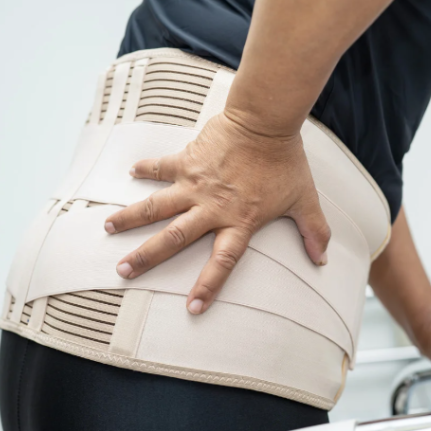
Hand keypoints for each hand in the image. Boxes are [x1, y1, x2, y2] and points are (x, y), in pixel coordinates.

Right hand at [103, 110, 330, 314]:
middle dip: (147, 257)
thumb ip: (314, 231)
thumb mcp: (304, 200)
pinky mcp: (187, 160)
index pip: (222, 263)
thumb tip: (323, 260)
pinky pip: (161, 167)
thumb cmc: (285, 163)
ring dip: (131, 218)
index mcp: (238, 222)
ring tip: (107, 228)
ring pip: (156, 206)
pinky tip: (130, 172)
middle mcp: (211, 208)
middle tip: (123, 271)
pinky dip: (146, 169)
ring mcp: (195, 184)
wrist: (267, 122)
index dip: (208, 286)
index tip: (192, 308)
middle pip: (174, 238)